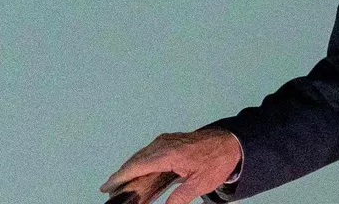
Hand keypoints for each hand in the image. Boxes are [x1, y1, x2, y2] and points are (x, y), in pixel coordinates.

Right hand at [102, 128, 241, 203]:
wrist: (232, 142)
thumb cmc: (218, 160)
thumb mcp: (200, 183)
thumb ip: (180, 197)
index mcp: (169, 153)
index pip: (137, 165)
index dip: (120, 176)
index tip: (106, 186)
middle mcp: (164, 144)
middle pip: (136, 161)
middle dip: (121, 176)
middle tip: (109, 191)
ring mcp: (166, 141)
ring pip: (141, 157)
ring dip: (130, 170)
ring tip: (119, 186)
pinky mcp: (170, 142)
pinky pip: (149, 154)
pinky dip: (140, 164)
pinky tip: (137, 174)